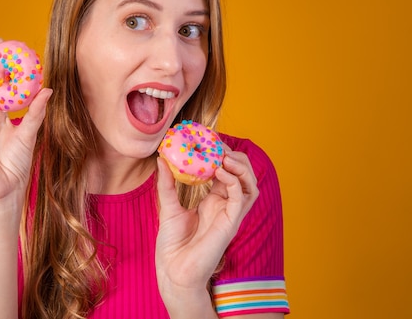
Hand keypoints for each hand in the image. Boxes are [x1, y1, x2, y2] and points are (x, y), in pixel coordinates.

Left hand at [155, 146, 258, 314]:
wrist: (173, 270)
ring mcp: (231, 215)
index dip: (222, 155)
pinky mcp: (231, 223)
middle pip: (243, 176)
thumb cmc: (172, 244)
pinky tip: (220, 171)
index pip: (226, 172)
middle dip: (235, 157)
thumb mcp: (167, 206)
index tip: (209, 141)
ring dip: (241, 167)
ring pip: (250, 185)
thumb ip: (167, 183)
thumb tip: (161, 158)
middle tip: (218, 146)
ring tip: (224, 155)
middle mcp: (226, 207)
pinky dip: (235, 181)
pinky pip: (242, 198)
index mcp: (214, 201)